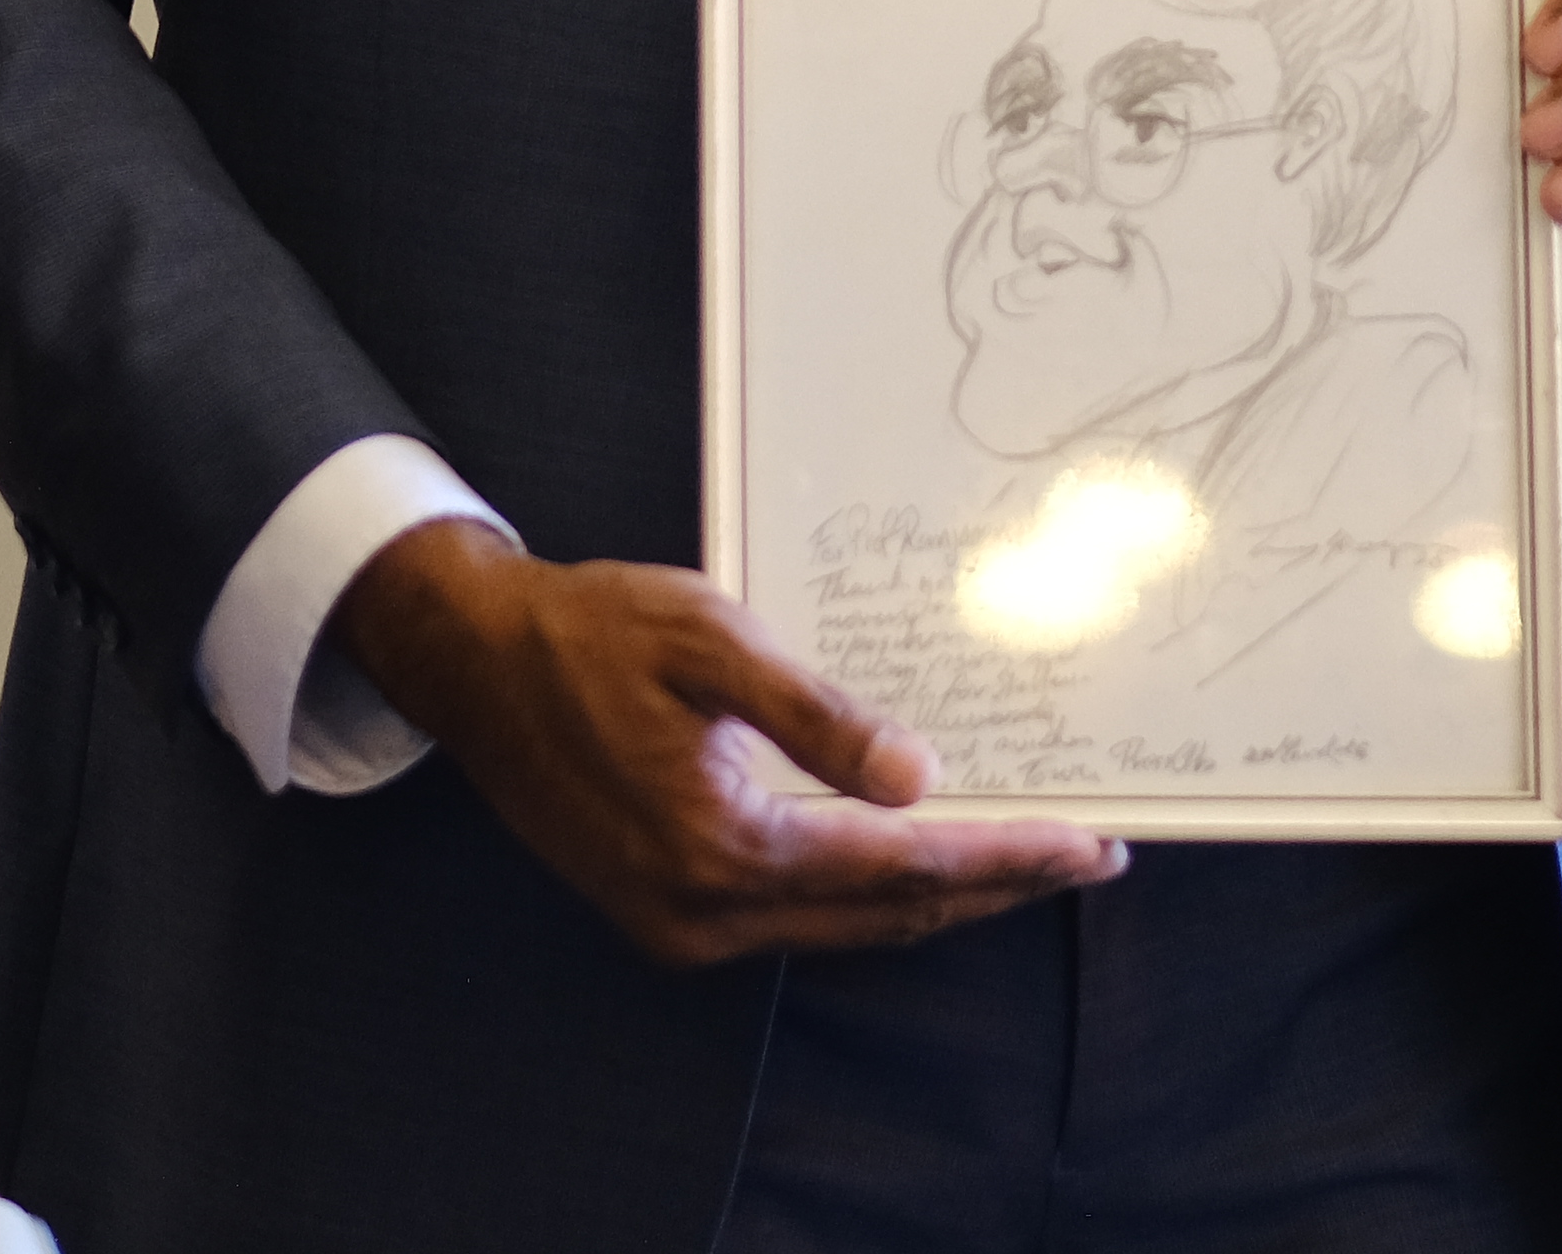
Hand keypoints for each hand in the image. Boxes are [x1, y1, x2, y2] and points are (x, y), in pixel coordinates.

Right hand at [333, 520, 1122, 967]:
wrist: (473, 665)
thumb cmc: (589, 632)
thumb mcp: (709, 639)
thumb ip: (818, 716)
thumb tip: (919, 781)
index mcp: (720, 846)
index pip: (902, 868)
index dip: (1004, 858)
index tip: (1087, 845)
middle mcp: (702, 912)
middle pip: (886, 917)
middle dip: (994, 889)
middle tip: (1085, 859)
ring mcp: (680, 927)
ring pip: (846, 930)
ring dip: (938, 898)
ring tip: (1024, 861)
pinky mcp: (667, 917)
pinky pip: (798, 922)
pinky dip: (871, 898)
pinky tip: (914, 862)